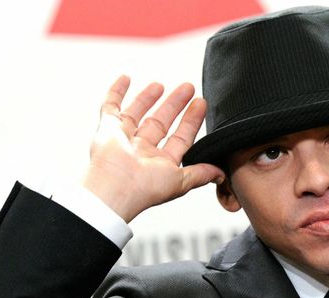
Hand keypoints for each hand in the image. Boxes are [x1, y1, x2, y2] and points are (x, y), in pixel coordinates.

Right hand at [84, 76, 224, 222]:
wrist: (114, 188)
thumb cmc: (145, 189)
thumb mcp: (181, 180)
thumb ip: (200, 173)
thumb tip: (221, 174)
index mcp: (159, 164)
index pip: (180, 138)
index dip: (191, 121)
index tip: (201, 103)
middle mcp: (141, 152)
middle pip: (160, 123)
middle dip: (174, 105)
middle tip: (188, 88)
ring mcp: (123, 139)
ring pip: (137, 113)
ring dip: (149, 99)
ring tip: (161, 84)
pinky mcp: (106, 129)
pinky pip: (110, 107)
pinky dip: (116, 92)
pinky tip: (126, 78)